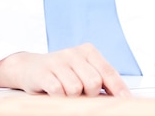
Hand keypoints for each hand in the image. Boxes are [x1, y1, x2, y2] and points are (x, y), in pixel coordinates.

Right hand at [0, 43, 130, 96]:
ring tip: (64, 92)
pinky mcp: (44, 72)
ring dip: (71, 97)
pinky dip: (58, 98)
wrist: (28, 67)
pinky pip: (58, 92)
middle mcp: (74, 53)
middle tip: (81, 95)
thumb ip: (100, 80)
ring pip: (75, 89)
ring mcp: (58, 61)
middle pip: (93, 83)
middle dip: (90, 95)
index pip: (108, 72)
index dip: (118, 89)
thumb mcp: (82, 71)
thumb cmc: (61, 73)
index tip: (126, 102)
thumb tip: (120, 97)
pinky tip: (55, 94)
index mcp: (88, 51)